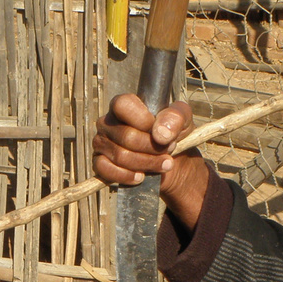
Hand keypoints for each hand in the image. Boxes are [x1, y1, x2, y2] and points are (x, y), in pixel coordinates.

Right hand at [93, 94, 209, 231]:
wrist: (172, 161)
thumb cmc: (173, 134)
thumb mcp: (183, 120)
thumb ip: (176, 117)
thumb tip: (160, 133)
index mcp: (123, 106)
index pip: (122, 105)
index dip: (143, 120)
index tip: (161, 132)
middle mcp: (108, 122)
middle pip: (127, 136)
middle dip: (153, 147)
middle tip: (169, 150)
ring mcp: (101, 143)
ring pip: (120, 156)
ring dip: (147, 163)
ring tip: (165, 163)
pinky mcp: (99, 163)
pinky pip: (106, 169)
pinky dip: (127, 176)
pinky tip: (142, 177)